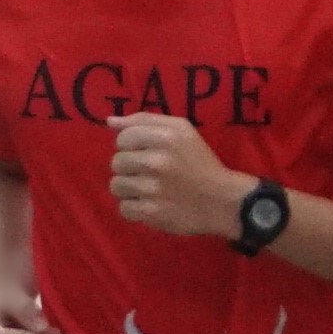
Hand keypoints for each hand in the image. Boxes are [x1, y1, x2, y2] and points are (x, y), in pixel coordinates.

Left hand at [104, 113, 255, 241]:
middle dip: (130, 168)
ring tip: (148, 189)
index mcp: (165, 137)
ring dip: (130, 189)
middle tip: (150, 173)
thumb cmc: (199, 162)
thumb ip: (145, 121)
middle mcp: (157, 161)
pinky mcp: (151, 212)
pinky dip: (134, 208)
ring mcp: (153, 189)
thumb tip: (110, 121)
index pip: (123, 138)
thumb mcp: (181, 131)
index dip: (131, 146)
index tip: (146, 153)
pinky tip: (150, 204)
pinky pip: (124, 208)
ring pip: (116, 186)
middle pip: (116, 162)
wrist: (223, 201)